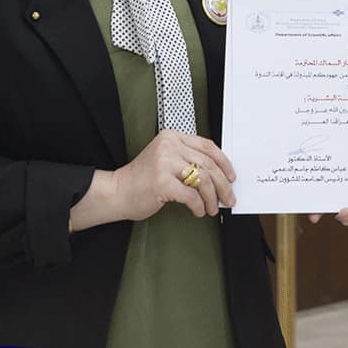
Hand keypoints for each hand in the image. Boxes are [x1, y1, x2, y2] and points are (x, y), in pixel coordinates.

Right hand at [83, 129, 235, 224]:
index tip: (231, 176)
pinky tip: (198, 210)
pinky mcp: (161, 181)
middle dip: (223, 185)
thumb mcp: (165, 160)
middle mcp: (169, 146)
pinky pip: (191, 195)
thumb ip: (187, 160)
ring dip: (212, 198)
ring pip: (203, 180)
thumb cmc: (142, 180)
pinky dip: (199, 205)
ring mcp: (164, 163)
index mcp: (172, 137)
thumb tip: (219, 175)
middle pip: (208, 164)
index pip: (207, 146)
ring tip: (212, 208)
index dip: (224, 162)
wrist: (117, 192)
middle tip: (228, 197)